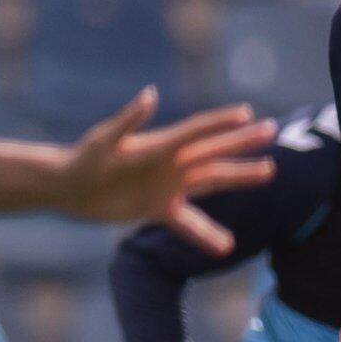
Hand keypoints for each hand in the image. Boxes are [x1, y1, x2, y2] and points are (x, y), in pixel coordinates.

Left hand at [60, 89, 275, 248]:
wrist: (69, 189)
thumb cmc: (83, 160)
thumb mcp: (104, 141)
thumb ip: (128, 120)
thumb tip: (149, 96)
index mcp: (160, 145)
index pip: (197, 131)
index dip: (221, 122)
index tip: (247, 113)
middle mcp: (170, 163)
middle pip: (213, 152)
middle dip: (242, 143)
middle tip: (271, 131)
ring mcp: (168, 185)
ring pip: (212, 180)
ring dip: (239, 177)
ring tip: (267, 172)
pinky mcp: (160, 208)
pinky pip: (189, 222)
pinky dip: (206, 234)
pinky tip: (226, 246)